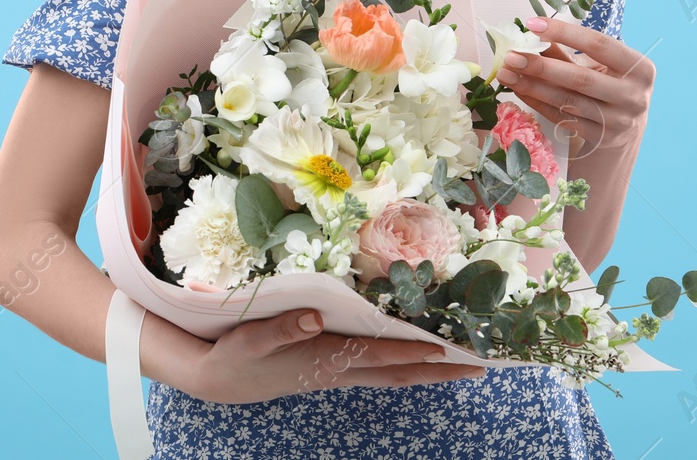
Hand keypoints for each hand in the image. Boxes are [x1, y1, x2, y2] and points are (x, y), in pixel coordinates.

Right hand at [185, 308, 486, 403]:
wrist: (218, 380)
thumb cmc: (235, 356)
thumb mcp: (251, 340)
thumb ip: (283, 328)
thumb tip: (315, 317)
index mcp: (326, 360)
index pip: (381, 357)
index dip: (414, 353)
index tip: (447, 351)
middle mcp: (339, 370)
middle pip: (399, 374)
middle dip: (439, 371)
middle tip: (478, 368)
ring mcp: (337, 373)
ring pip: (391, 375)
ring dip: (426, 370)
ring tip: (459, 364)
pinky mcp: (330, 369)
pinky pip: (378, 370)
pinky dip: (403, 365)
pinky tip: (413, 359)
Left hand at [493, 15, 653, 160]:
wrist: (628, 129)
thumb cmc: (612, 85)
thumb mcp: (602, 65)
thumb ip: (570, 51)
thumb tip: (532, 34)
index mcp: (641, 68)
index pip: (598, 44)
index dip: (564, 33)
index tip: (532, 24)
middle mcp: (633, 96)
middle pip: (580, 78)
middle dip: (541, 66)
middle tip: (511, 56)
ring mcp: (618, 121)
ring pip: (567, 101)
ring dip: (532, 86)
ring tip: (506, 73)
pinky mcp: (601, 138)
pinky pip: (562, 118)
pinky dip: (537, 103)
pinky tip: (519, 90)